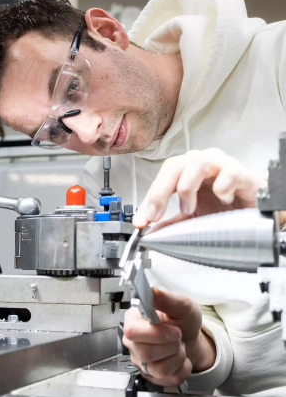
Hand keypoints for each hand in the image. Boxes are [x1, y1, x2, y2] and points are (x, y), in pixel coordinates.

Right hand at [123, 288, 215, 386]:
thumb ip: (166, 299)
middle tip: (178, 337)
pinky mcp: (149, 374)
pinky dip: (180, 371)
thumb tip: (152, 292)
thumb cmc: (183, 320)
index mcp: (134, 319)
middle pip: (145, 353)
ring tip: (179, 347)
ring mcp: (139, 359)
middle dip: (171, 347)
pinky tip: (180, 360)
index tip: (174, 330)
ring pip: (157, 368)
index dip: (157, 334)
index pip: (133, 332)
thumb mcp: (181, 305)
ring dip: (177, 358)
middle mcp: (132, 340)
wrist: (192, 339)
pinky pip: (165, 380)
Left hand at [133, 148, 265, 228]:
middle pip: (174, 166)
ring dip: (187, 187)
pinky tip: (223, 200)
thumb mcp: (190, 217)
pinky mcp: (243, 173)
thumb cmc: (221, 206)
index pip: (161, 177)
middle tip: (156, 215)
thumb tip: (147, 234)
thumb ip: (169, 223)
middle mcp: (200, 162)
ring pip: (197, 163)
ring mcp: (221, 164)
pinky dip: (222, 188)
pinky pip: (229, 173)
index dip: (150, 198)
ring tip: (188, 210)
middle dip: (160, 192)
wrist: (253, 210)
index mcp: (185, 170)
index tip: (142, 221)